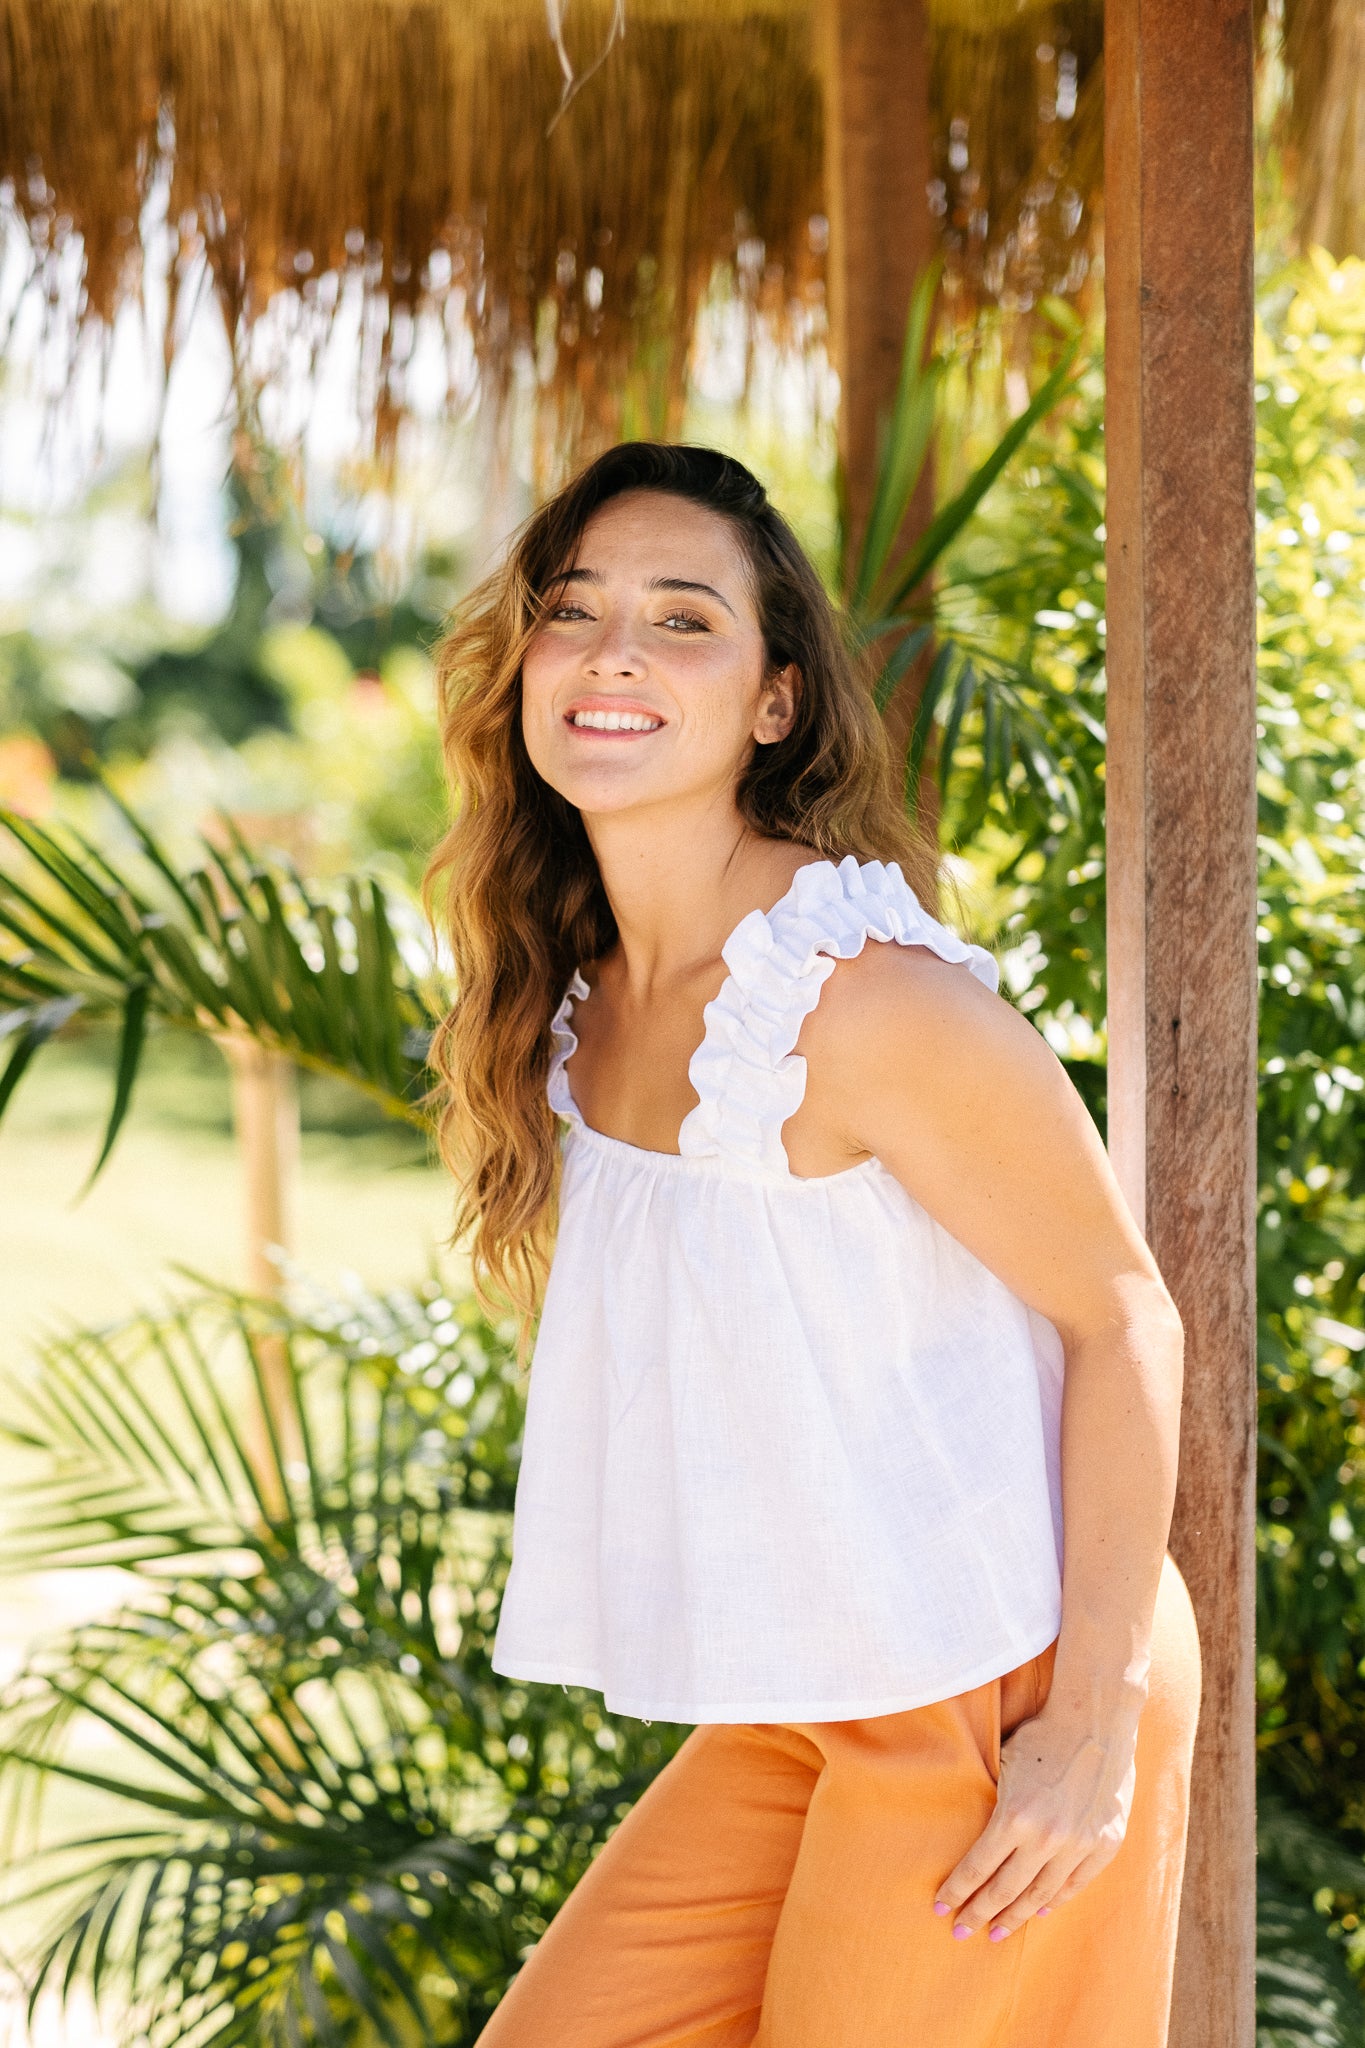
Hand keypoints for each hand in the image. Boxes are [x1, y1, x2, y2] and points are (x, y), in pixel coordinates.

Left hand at [932, 1701, 1138, 1940]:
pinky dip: (1055, 1900)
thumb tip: (974, 1833)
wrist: (1096, 1719)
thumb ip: (993, 1803)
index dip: (957, 1891)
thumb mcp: (1004, 1764)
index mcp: (1015, 1816)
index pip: (977, 1868)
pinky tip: (1039, 1911)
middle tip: (959, 1931)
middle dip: (978, 1913)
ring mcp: (1080, 1844)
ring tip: (995, 1933)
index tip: (940, 1907)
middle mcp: (1047, 1838)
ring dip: (1015, 1916)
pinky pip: (1076, 1884)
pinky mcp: (1106, 1844)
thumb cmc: (1042, 1735)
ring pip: (1040, 1895)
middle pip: (1005, 1890)